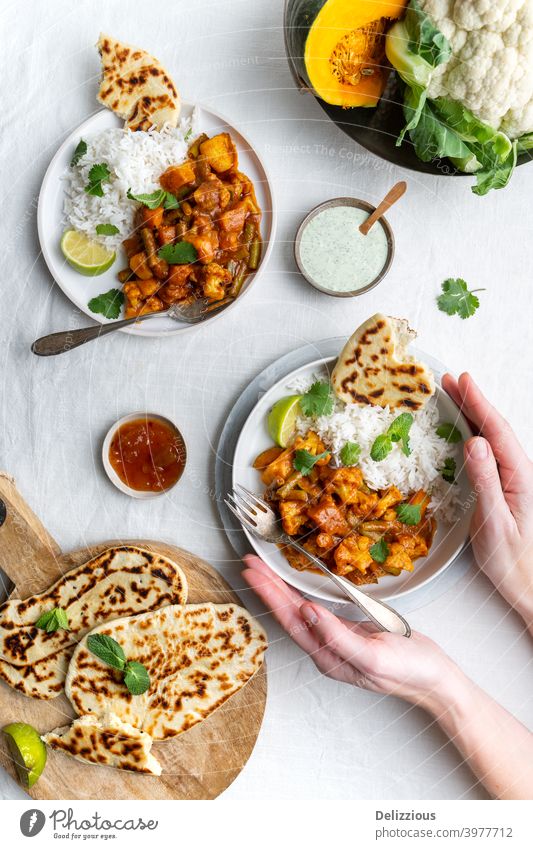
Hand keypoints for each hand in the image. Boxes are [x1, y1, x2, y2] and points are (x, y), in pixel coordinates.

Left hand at [242, 555, 462, 711]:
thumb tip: (306, 612)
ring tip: (263, 569)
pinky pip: (316, 609)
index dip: (270, 595)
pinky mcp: (349, 631)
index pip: (290, 620)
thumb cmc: (409, 670)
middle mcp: (325, 648)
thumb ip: (337, 637)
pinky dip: (300, 593)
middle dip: (267, 587)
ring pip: (299, 611)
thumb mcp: (373, 657)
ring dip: (280, 589)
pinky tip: (293, 585)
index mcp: (327, 656)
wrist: (436, 679)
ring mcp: (336, 640)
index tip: (253, 572)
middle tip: (250, 562)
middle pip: (288, 614)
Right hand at [442, 372, 532, 628]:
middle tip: (451, 380)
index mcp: (521, 477)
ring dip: (474, 416)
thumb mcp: (495, 523)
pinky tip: (466, 432)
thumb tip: (474, 443)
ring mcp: (516, 481)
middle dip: (474, 402)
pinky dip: (475, 436)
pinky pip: (492, 454)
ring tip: (455, 396)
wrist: (532, 588)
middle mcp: (521, 474)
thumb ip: (485, 481)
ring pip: (495, 439)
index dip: (479, 403)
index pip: (497, 431)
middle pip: (496, 429)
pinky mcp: (509, 490)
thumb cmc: (514, 562)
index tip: (463, 380)